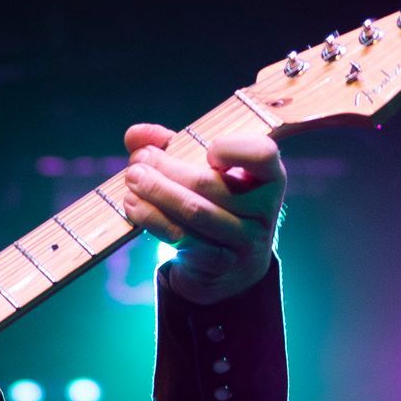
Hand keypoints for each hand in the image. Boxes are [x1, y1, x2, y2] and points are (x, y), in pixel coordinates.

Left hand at [120, 119, 284, 300]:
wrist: (230, 266)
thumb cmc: (215, 203)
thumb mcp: (203, 170)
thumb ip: (171, 146)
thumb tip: (136, 134)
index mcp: (268, 176)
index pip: (262, 155)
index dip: (233, 148)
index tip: (207, 150)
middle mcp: (263, 209)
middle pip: (210, 183)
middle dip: (167, 167)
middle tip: (139, 160)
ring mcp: (243, 239)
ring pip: (194, 211)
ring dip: (156, 191)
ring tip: (132, 178)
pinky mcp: (218, 262)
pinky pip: (181, 236)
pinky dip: (151, 217)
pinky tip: (133, 205)